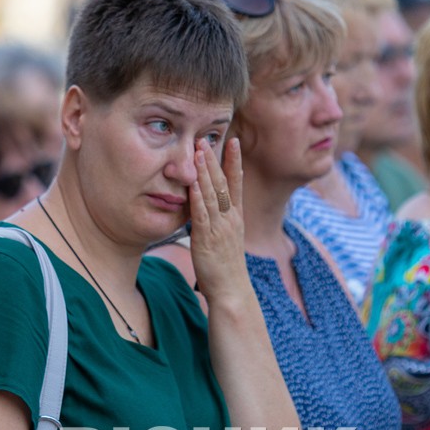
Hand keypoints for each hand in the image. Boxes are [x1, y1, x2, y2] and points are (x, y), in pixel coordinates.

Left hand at [188, 138, 248, 303]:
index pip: (236, 183)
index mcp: (236, 217)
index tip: (232, 141)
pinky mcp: (206, 239)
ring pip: (212, 194)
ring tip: (198, 151)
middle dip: (214, 160)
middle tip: (206, 138)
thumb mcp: (226, 239)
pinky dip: (198, 198)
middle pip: (223, 183)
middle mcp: (230, 219)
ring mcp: (219, 228)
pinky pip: (202, 215)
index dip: (234, 161)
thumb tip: (209, 207)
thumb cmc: (226, 267)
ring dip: (204, 172)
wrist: (231, 291)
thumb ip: (219, 221)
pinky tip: (193, 184)